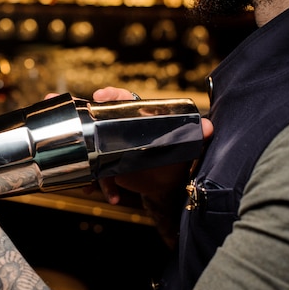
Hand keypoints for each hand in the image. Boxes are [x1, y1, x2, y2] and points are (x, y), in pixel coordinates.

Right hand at [89, 87, 212, 203]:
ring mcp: (110, 150)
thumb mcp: (185, 146)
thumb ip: (196, 135)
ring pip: (91, 149)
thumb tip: (209, 127)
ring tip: (92, 176)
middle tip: (78, 126)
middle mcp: (121, 131)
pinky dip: (96, 183)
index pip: (122, 100)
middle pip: (97, 120)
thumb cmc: (175, 160)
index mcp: (138, 119)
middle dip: (83, 120)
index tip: (100, 95)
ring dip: (86, 162)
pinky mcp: (107, 168)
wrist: (167, 186)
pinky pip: (95, 173)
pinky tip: (106, 194)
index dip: (111, 95)